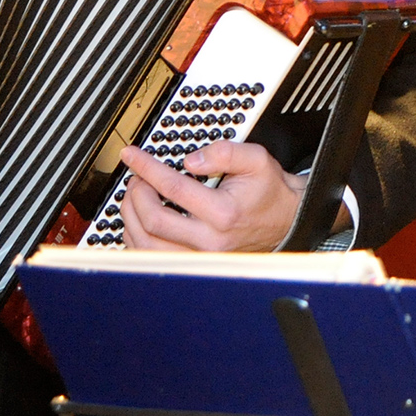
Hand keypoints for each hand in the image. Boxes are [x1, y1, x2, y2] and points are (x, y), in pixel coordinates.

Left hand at [119, 142, 306, 251]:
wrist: (284, 219)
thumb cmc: (268, 192)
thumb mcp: (256, 159)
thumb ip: (225, 152)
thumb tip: (191, 159)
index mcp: (223, 213)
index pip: (172, 188)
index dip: (146, 168)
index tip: (132, 157)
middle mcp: (209, 240)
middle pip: (153, 221)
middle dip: (135, 194)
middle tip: (136, 178)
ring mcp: (201, 256)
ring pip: (147, 245)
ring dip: (131, 218)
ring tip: (134, 198)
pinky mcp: (196, 263)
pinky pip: (153, 257)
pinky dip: (138, 238)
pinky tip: (140, 220)